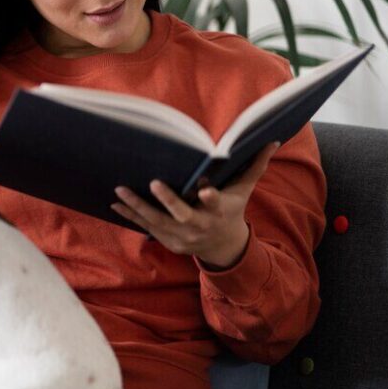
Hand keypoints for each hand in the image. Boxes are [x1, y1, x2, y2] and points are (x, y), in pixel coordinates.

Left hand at [110, 142, 281, 269]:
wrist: (222, 247)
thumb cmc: (231, 210)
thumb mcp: (243, 191)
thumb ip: (255, 166)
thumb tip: (273, 141)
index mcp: (219, 211)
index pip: (217, 203)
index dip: (212, 197)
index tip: (205, 190)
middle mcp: (200, 225)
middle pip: (182, 215)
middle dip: (167, 200)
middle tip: (153, 183)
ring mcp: (182, 236)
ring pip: (157, 222)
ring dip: (137, 206)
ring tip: (119, 190)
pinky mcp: (168, 241)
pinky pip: (146, 228)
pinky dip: (130, 216)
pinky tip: (114, 204)